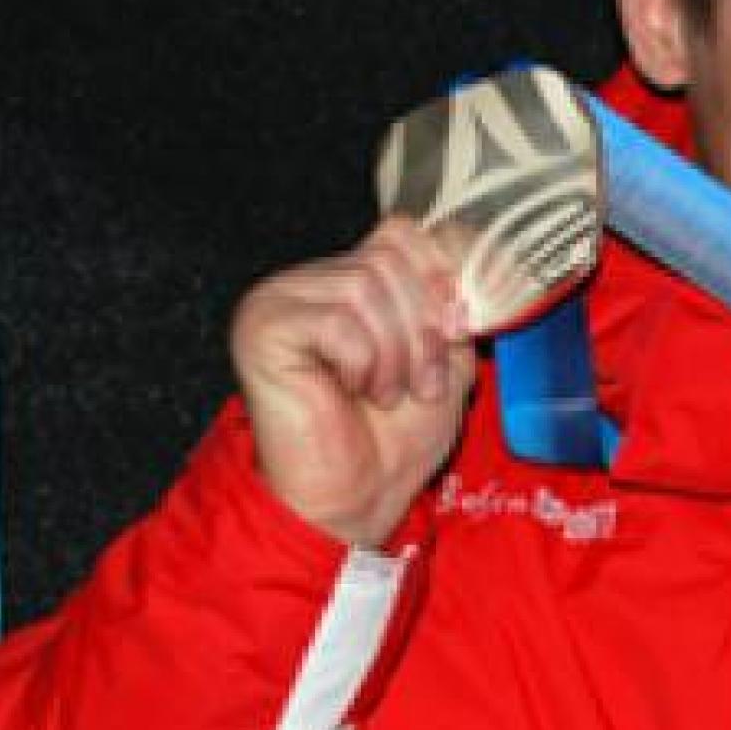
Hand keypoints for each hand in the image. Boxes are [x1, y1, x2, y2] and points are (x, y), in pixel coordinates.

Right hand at [230, 217, 475, 546]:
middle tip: (420, 384)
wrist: (358, 497)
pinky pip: (337, 320)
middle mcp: (313, 281)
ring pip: (365, 285)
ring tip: (387, 394)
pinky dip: (363, 362)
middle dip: (423, 327)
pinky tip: (353, 392)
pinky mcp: (262, 328)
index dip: (441, 277)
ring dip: (397, 352)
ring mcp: (282, 299)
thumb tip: (468, 258)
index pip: (402, 232)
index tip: (456, 332)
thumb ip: (452, 306)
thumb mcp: (447, 360)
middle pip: (390, 257)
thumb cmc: (396, 440)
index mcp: (353, 282)